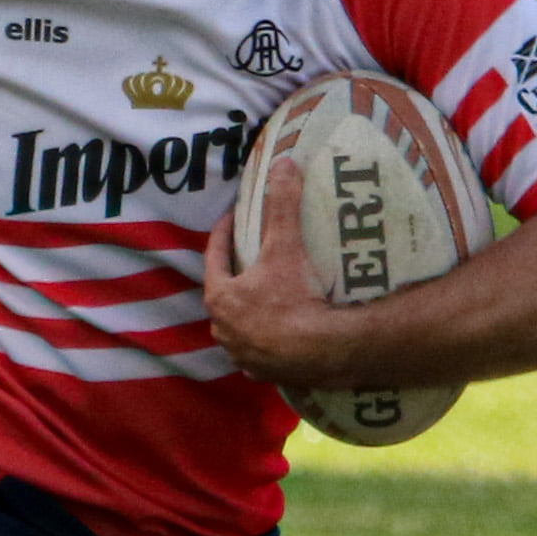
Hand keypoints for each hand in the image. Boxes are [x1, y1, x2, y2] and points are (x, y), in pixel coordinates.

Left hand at [204, 158, 352, 386]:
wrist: (322, 351)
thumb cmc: (295, 298)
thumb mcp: (287, 246)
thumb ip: (282, 204)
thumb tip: (283, 163)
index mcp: (220, 296)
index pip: (214, 256)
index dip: (224, 233)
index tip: (233, 219)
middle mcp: (222, 328)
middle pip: (224, 291)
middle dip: (235, 273)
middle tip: (252, 257)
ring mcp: (240, 354)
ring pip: (238, 325)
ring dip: (248, 310)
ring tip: (267, 294)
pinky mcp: (261, 372)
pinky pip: (258, 351)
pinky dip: (264, 339)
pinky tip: (279, 332)